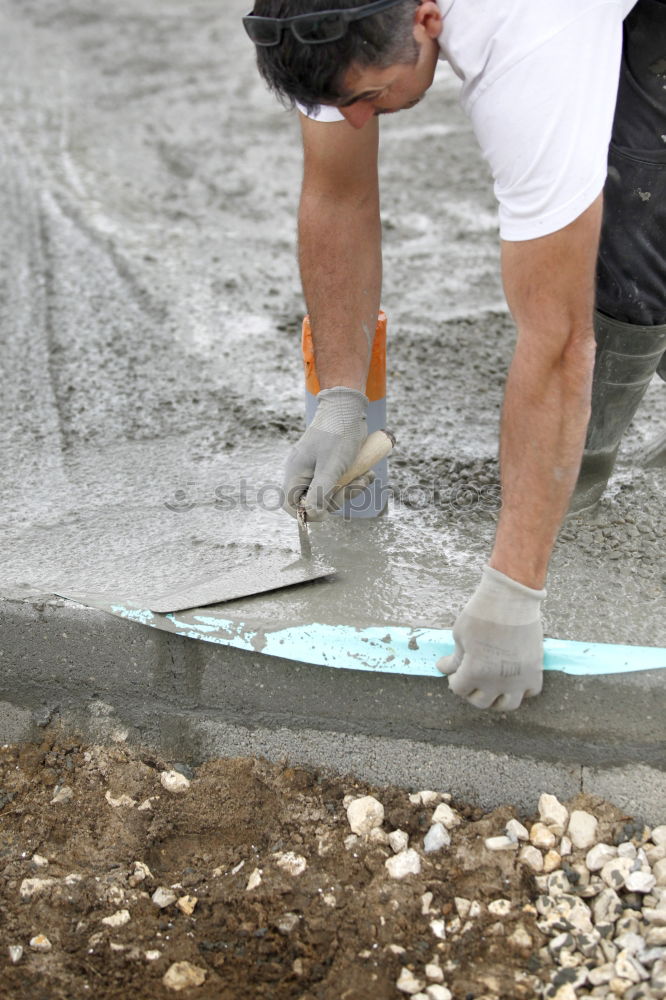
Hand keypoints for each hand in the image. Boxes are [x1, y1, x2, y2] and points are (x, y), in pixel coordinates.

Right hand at [282, 386, 371, 519]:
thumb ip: (321, 491)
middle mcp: (303, 472)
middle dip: (338, 498)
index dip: (306, 513)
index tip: (325, 511)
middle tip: (355, 485)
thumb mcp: (331, 466)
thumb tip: (312, 513)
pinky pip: (339, 482)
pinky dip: (353, 481)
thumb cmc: (337, 434)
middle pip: (314, 502)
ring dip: (350, 489)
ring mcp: (316, 469)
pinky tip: (367, 473)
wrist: (347, 408)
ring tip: (366, 476)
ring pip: (330, 493)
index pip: (291, 504)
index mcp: (296, 472)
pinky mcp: (329, 465)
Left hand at [437, 566, 544, 710]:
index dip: (454, 680)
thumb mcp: (460, 635)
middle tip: (471, 680)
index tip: (455, 672)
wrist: (511, 598)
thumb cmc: (481, 613)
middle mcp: (497, 681)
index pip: (459, 689)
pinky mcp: (535, 669)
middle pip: (481, 701)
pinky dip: (522, 690)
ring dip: (496, 699)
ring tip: (491, 687)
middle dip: (471, 692)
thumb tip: (444, 668)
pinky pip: (530, 692)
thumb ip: (454, 657)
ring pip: (507, 704)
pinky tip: (513, 680)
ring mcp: (518, 678)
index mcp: (475, 672)